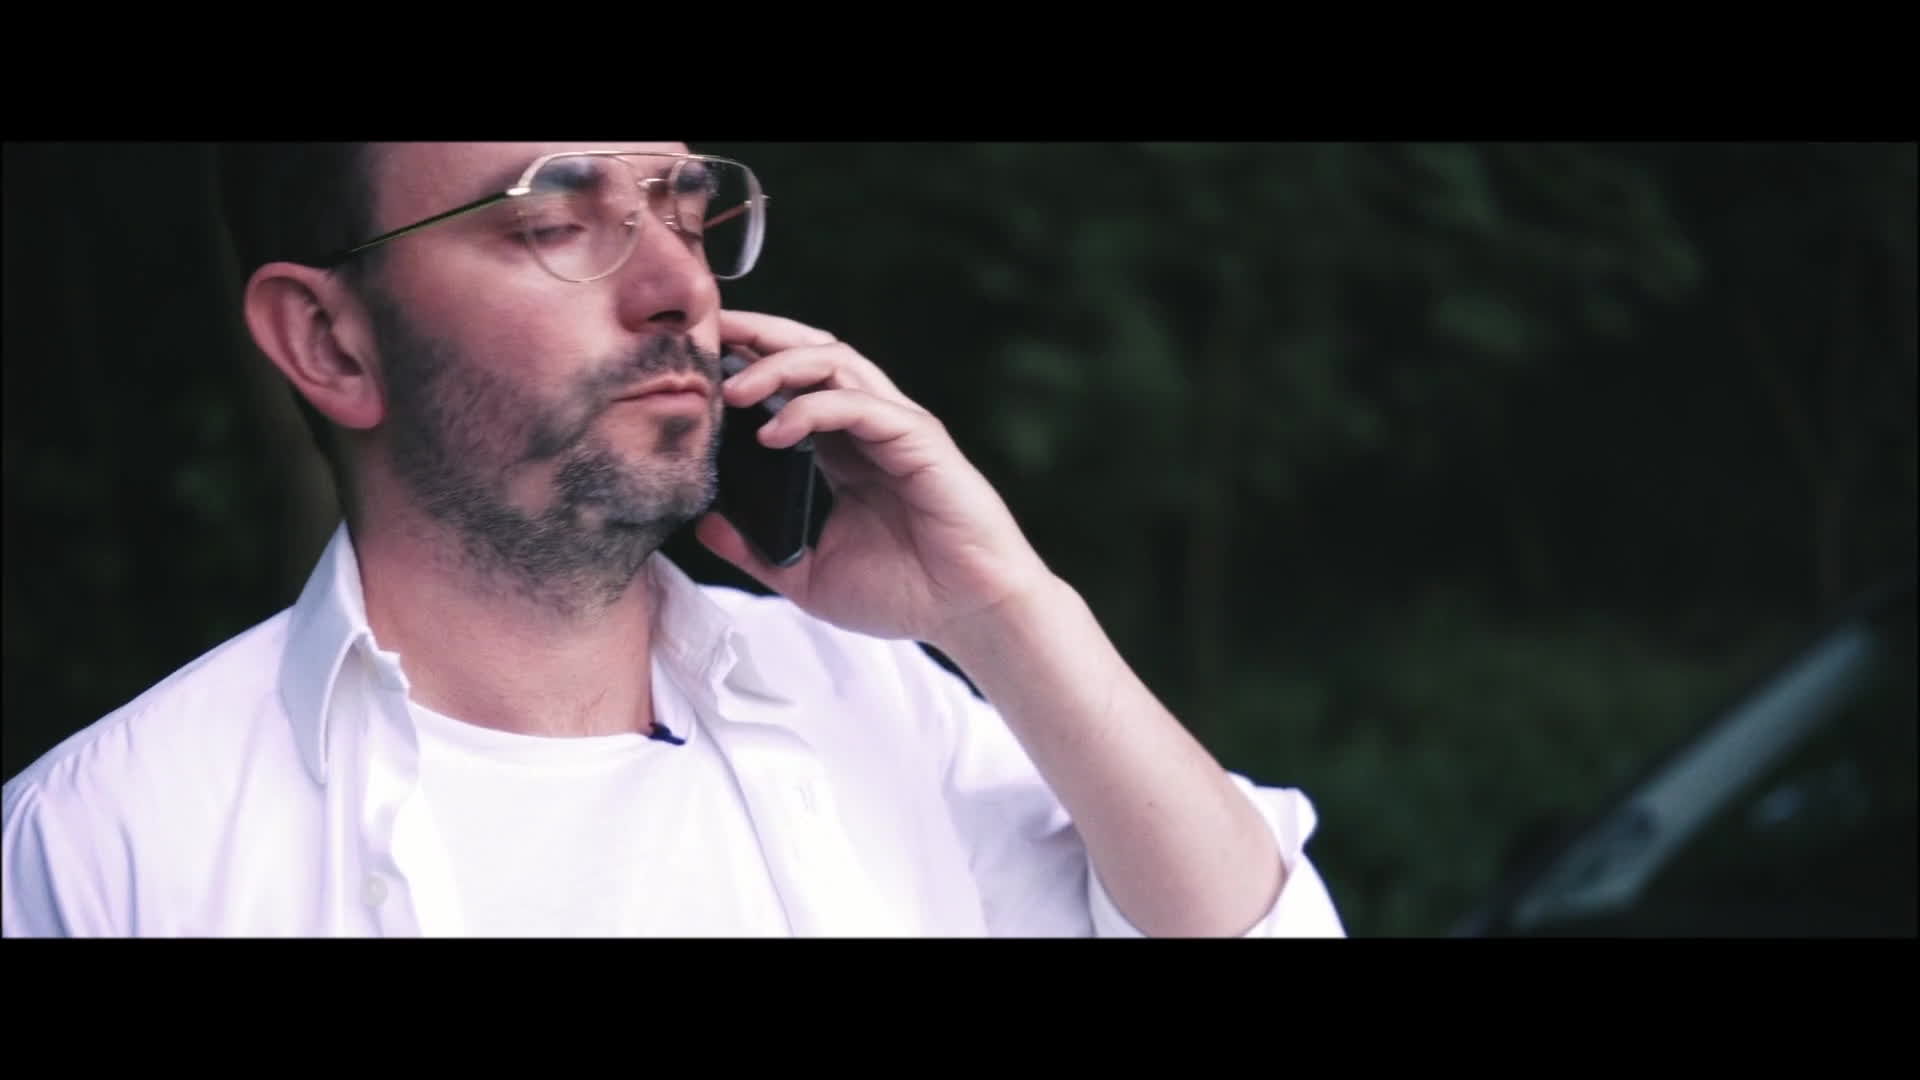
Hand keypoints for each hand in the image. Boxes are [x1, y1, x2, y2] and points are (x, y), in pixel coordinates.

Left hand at [694, 310, 1055, 646]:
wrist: (970, 614)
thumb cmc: (904, 593)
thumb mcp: (808, 575)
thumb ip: (757, 549)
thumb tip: (702, 524)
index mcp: (843, 449)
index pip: (793, 384)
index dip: (748, 363)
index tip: (698, 362)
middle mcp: (869, 427)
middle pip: (812, 351)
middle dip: (760, 335)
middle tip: (711, 335)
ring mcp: (896, 428)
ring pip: (836, 362)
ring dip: (779, 366)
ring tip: (732, 388)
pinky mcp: (919, 440)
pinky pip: (860, 405)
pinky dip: (814, 408)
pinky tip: (775, 432)